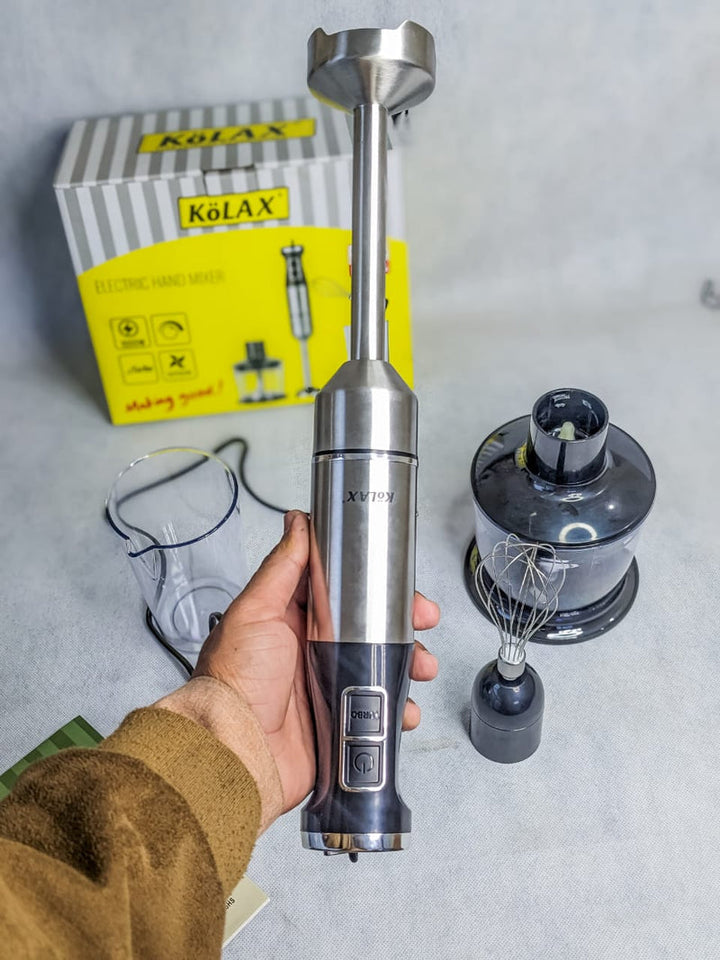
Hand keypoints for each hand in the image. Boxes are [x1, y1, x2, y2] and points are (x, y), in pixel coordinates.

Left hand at [194, 510, 439, 812]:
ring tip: (420, 666)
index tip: (398, 582)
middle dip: (402, 625)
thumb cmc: (234, 682)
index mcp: (292, 622)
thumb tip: (296, 524)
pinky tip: (403, 707)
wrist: (235, 751)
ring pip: (382, 667)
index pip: (342, 593)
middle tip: (421, 622)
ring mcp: (328, 687)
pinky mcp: (340, 721)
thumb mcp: (254, 613)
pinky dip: (398, 708)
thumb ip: (281, 569)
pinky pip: (380, 711)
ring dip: (408, 664)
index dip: (372, 585)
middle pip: (370, 630)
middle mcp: (312, 652)